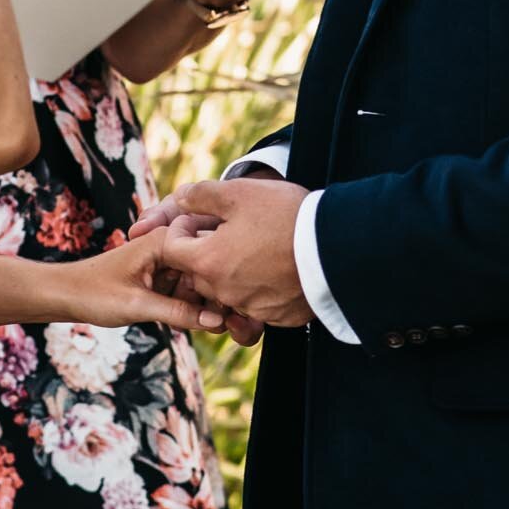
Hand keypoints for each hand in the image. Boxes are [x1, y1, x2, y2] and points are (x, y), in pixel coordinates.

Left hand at [61, 231, 224, 334]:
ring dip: (206, 305)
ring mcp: (166, 262)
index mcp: (165, 239)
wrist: (64, 295)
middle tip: (227, 326)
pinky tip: (194, 323)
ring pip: (200, 284)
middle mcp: (169, 246)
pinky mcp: (161, 277)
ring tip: (215, 327)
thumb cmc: (93, 293)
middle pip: (209, 270)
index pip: (210, 255)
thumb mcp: (138, 305)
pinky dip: (191, 307)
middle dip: (217, 297)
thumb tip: (218, 322)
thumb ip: (179, 313)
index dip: (224, 284)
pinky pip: (187, 291)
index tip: (233, 312)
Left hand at [136, 177, 311, 335]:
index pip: (171, 249)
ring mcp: (251, 307)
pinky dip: (260, 288)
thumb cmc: (285, 216)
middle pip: (198, 273)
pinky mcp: (276, 316)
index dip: (181, 228)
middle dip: (205, 252)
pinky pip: (257, 304)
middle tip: (230, 231)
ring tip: (257, 247)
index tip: (202, 217)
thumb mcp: (240, 193)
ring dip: (232, 271)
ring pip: (227, 290)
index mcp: (208, 261)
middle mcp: (224, 291)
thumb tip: (180, 197)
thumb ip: (202, 195)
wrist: (337, 248)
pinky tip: (277, 267)